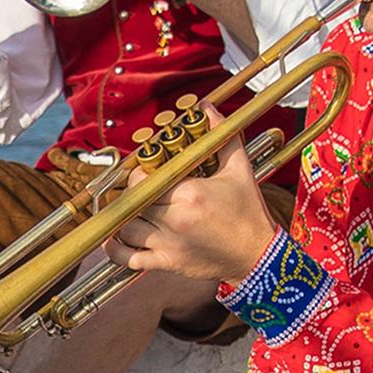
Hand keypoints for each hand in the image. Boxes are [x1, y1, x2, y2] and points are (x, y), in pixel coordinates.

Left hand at [108, 140, 277, 291]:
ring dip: (122, 219)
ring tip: (129, 210)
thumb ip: (221, 135)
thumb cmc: (249, 212)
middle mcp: (175, 220)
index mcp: (189, 194)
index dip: (138, 174)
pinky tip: (113, 241)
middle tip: (139, 190)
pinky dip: (116, 251)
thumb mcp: (239, 169)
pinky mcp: (168, 263)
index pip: (144, 180)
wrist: (258, 255)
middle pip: (132, 202)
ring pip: (125, 229)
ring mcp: (169, 244)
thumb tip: (208, 108)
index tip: (146, 173)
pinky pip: (130, 259)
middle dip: (132, 194)